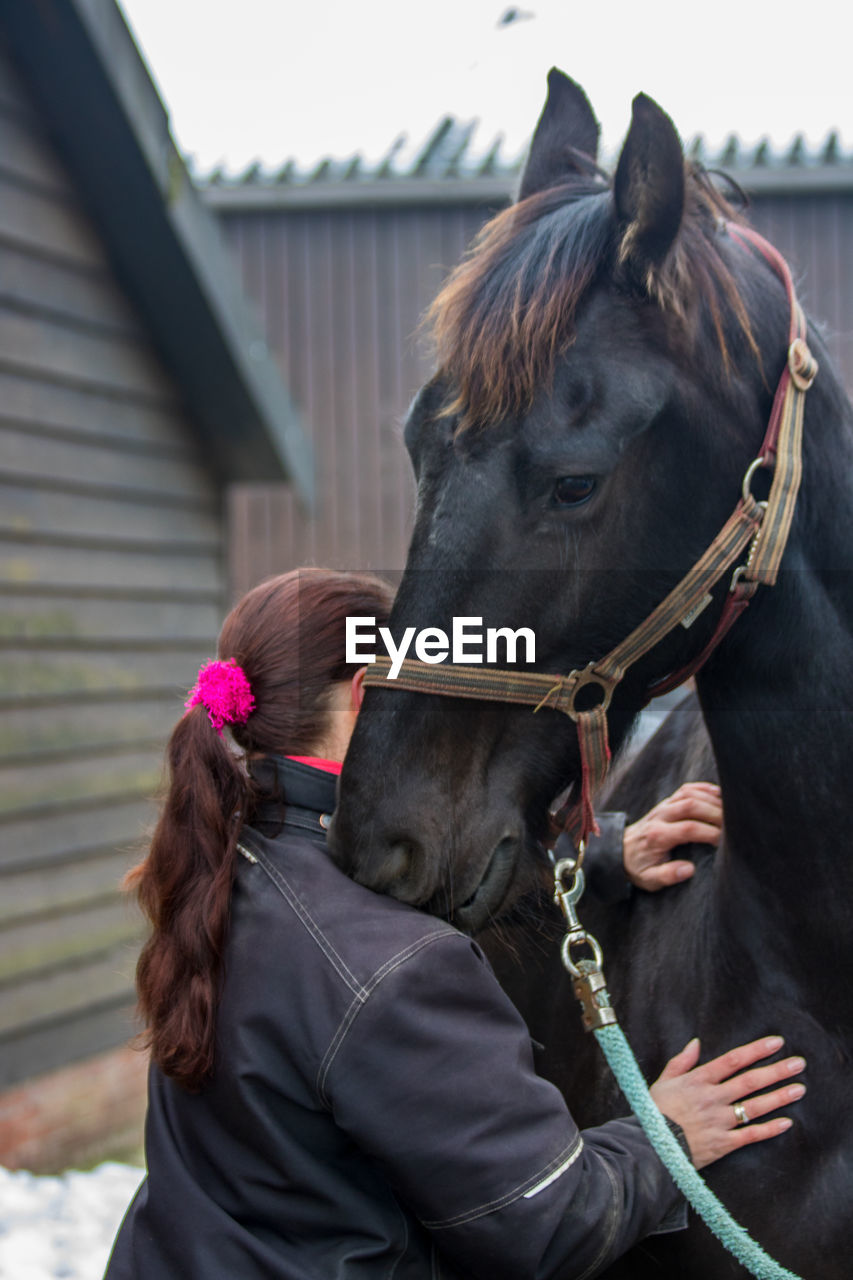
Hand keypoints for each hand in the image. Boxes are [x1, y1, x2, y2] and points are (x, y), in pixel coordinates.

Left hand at [623, 782, 721, 890]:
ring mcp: (663, 807)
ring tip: (731, 809)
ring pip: (688, 794)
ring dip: (711, 799)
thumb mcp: (648, 879)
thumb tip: (689, 869)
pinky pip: (686, 789)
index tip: (724, 841)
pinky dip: (703, 788)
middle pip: (690, 805)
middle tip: (735, 823)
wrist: (619, 850)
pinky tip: (718, 794)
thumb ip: (667, 875)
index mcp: (657, 836)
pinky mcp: (667, 803)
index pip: (688, 828)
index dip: (709, 832)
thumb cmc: (638, 867)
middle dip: (715, 812)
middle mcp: (660, 816)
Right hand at [649, 1035, 804, 1169]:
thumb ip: (681, 1061)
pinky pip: (750, 1135)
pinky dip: (769, 1129)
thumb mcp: (663, 1081)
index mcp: (699, 1080)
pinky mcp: (723, 1143)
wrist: (649, 1146)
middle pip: (750, 1081)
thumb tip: (696, 1043)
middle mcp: (713, 1098)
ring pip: (755, 1107)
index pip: (733, 1060)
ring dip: (779, 1097)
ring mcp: (720, 1121)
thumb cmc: (654, 1112)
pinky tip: (787, 1123)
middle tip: (798, 1063)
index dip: (756, 1050)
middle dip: (776, 1071)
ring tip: (799, 1089)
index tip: (776, 1042)